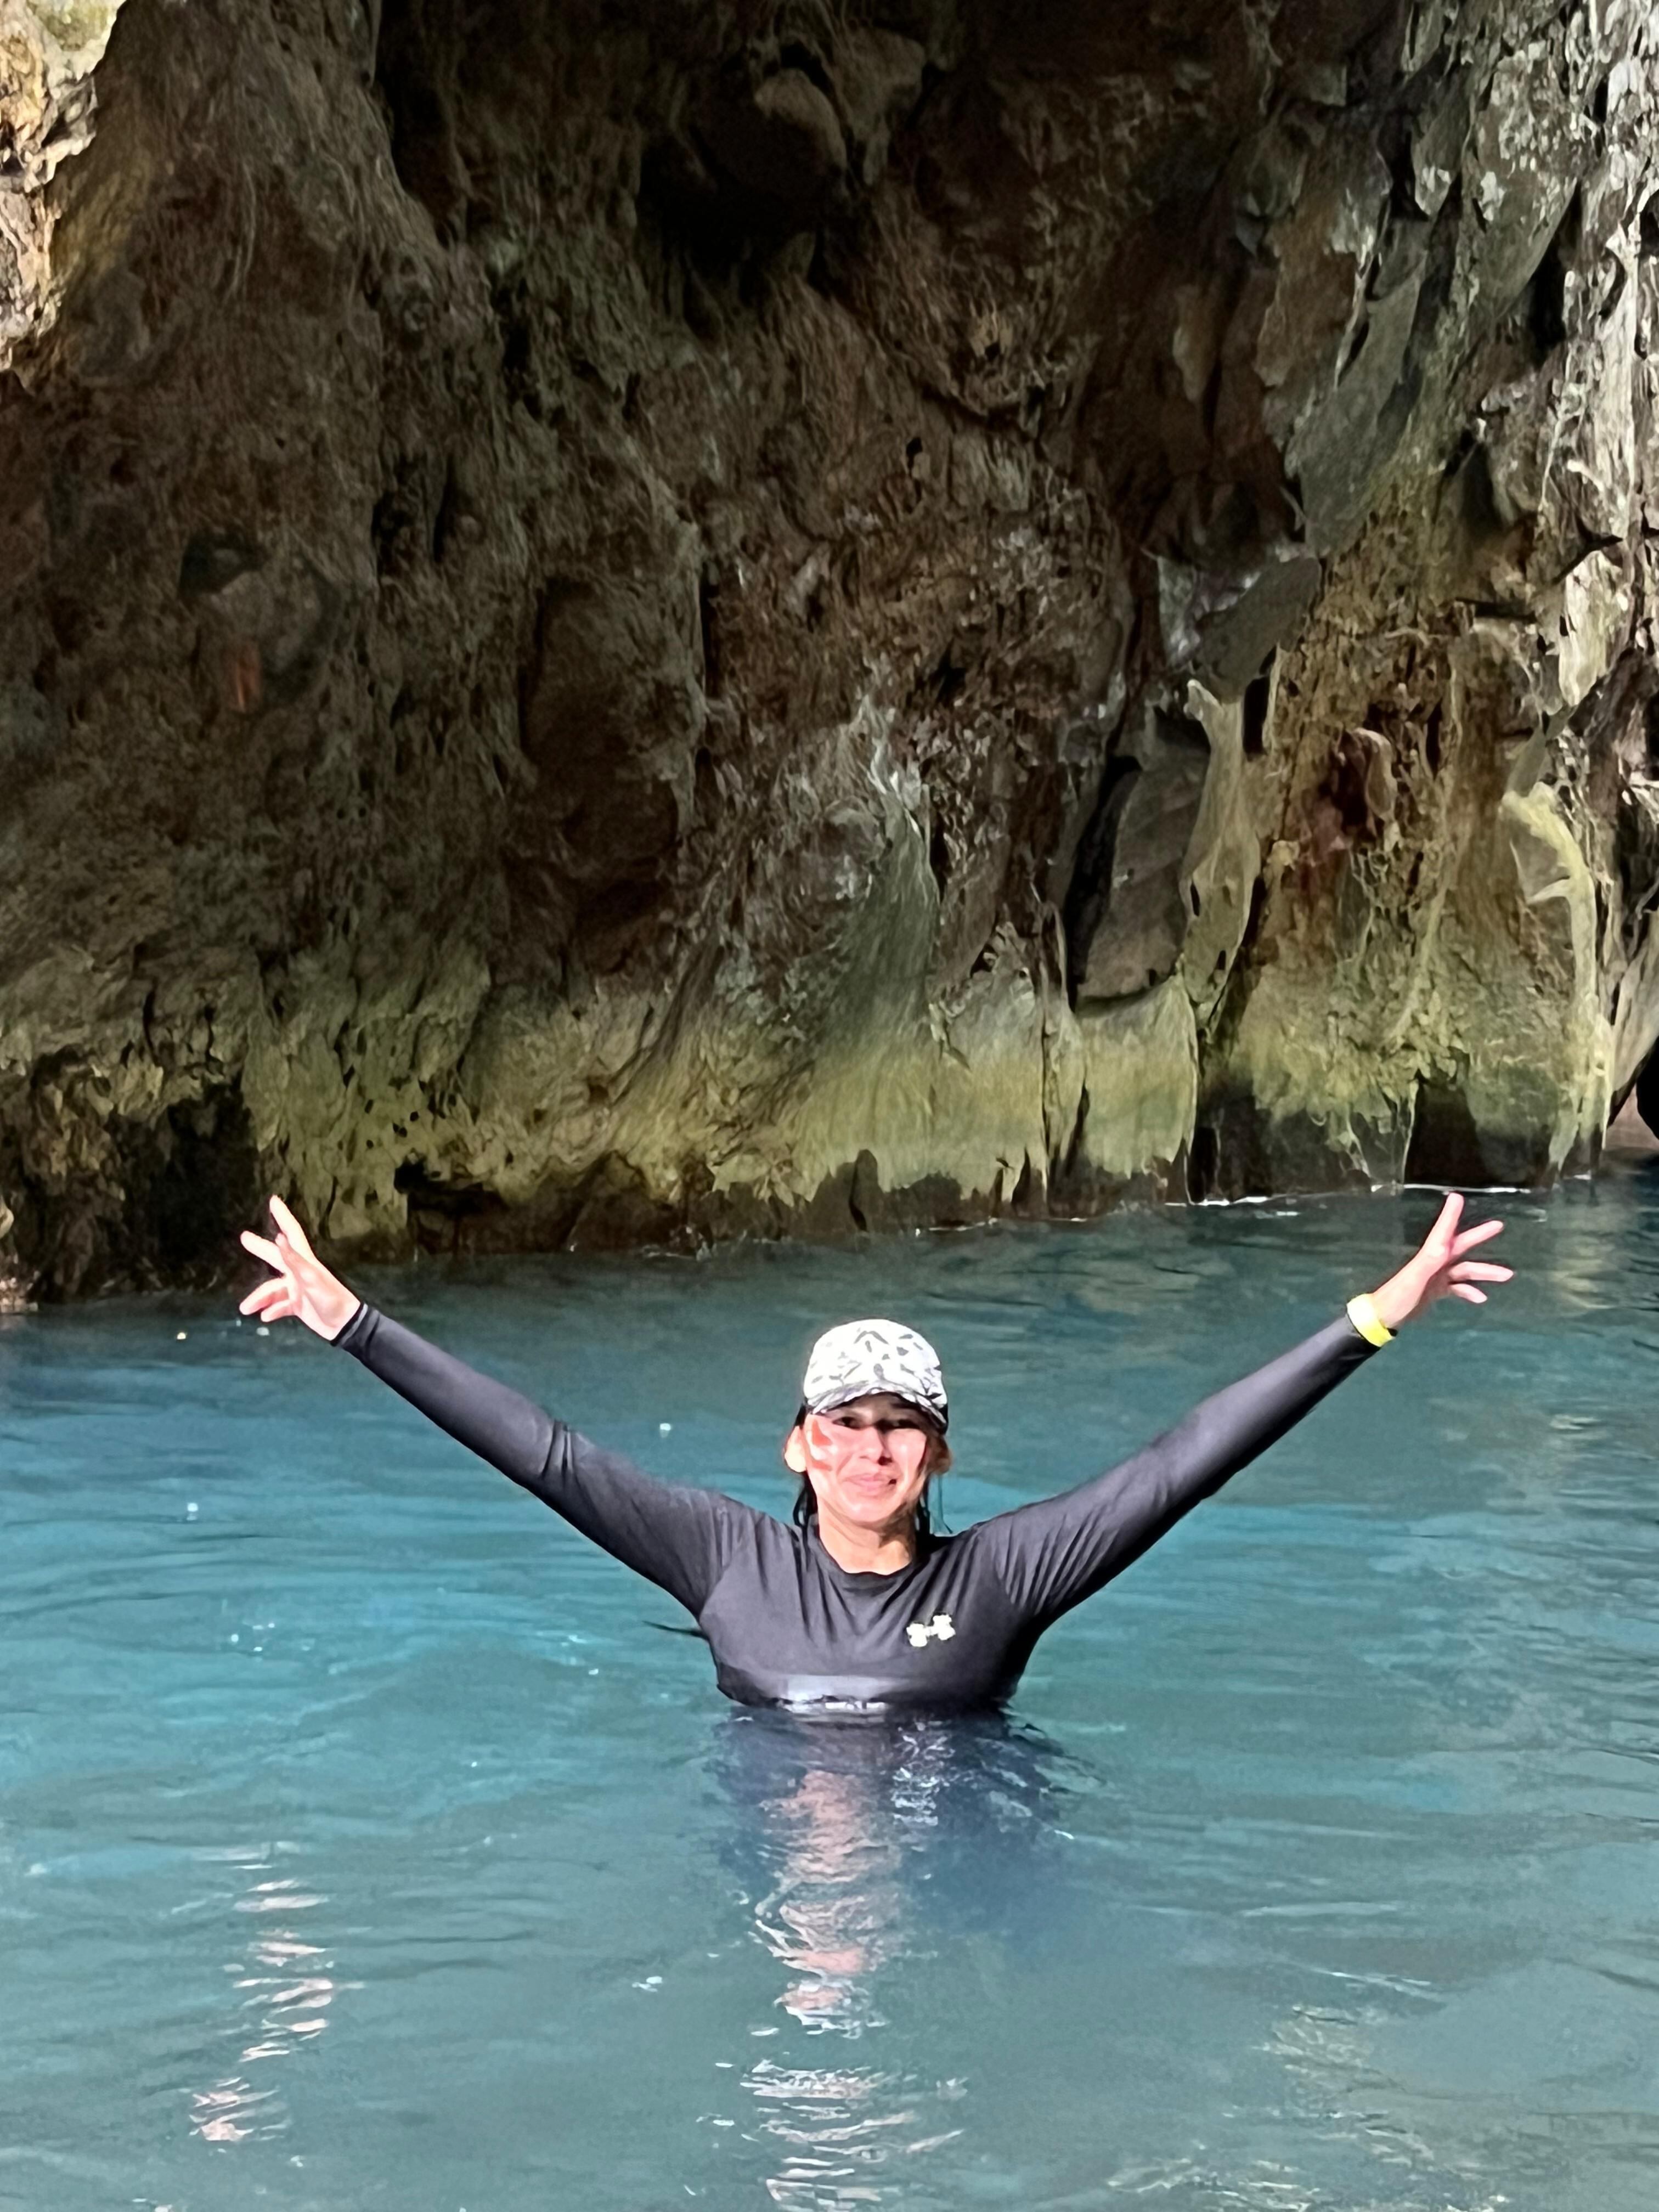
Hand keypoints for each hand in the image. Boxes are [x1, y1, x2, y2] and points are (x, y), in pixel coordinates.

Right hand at [238, 1196, 360, 1340]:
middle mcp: (298, 1272)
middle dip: (259, 1248)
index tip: (273, 1200)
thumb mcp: (312, 1278)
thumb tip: (279, 1237)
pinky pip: (279, 1306)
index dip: (282, 1217)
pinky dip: (272, 1311)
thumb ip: (294, 1259)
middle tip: (243, 1238)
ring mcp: (297, 1288)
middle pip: (275, 1257)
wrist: (343, 1325)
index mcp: (304, 1261)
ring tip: (245, 1308)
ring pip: (272, 1290)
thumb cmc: (331, 1298)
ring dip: (259, 1299)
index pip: (291, 1234)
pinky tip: (265, 1317)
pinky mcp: (297, 1305)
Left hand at [1369, 1192, 1511, 1329]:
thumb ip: (1429, 1262)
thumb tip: (1444, 1245)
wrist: (1386, 1317)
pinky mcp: (1437, 1290)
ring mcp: (1437, 1276)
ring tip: (1507, 1274)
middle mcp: (1435, 1262)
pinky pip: (1458, 1288)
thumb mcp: (1415, 1279)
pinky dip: (1470, 1291)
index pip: (1444, 1231)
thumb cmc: (1399, 1297)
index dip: (1451, 1214)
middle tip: (1499, 1225)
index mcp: (1430, 1255)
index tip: (1458, 1197)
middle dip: (1479, 1236)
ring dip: (1484, 1272)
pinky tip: (1481, 1298)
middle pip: (1461, 1246)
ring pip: (1465, 1270)